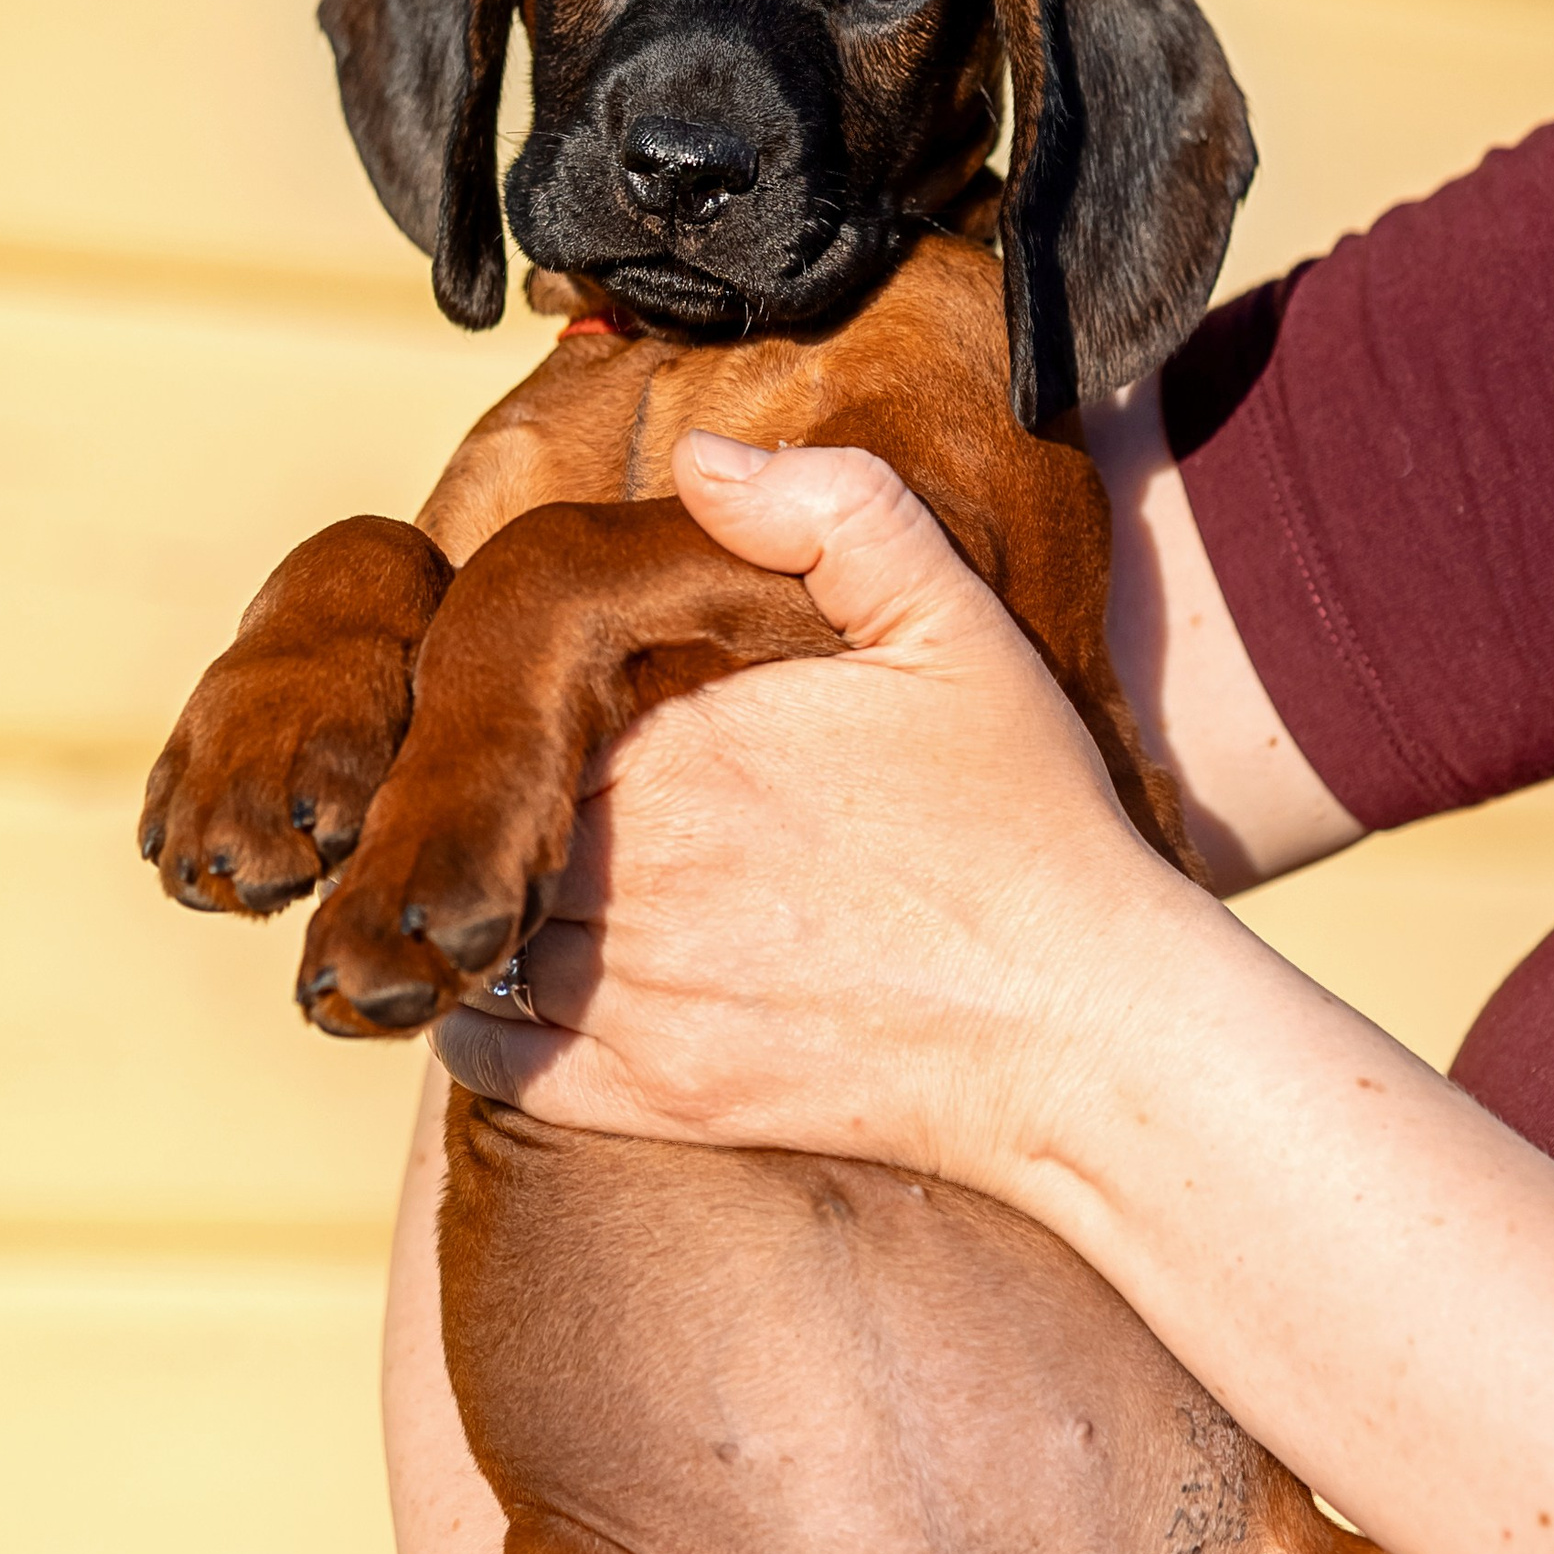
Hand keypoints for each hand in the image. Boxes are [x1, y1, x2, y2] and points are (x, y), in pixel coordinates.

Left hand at [431, 431, 1204, 1206]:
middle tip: (539, 803)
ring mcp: (630, 993)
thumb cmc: (1027, 823)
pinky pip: (489, 1057)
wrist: (1082, 1029)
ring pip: (472, 934)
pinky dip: (483, 1024)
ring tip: (524, 887)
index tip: (568, 711)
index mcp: (673, 743)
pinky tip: (531, 990)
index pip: (512, 707)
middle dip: (494, 806)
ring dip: (484, 910)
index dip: (526, 705)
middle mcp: (628, 868)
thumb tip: (697, 455)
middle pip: (480, 822)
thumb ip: (832, 512)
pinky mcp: (648, 1098)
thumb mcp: (956, 626)